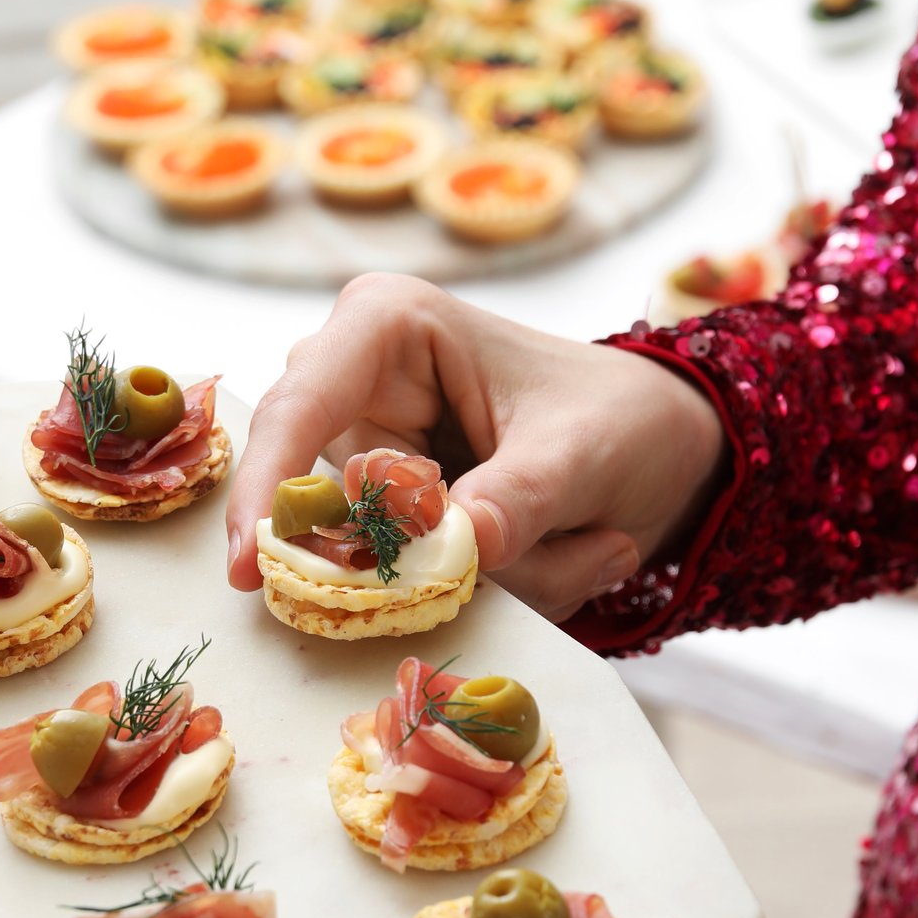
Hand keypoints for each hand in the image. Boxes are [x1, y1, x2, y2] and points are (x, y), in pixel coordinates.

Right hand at [223, 273, 724, 620]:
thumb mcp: (583, 452)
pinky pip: (413, 583)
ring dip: (488, 578)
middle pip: (331, 503)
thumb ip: (516, 498)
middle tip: (537, 552)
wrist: (665, 449)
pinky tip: (568, 549)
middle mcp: (356, 385)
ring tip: (582, 540)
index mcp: (386, 327)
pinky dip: (496, 590)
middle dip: (429, 558)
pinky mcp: (395, 517)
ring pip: (379, 559)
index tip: (252, 570)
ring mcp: (371, 455)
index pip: (299, 410)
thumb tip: (454, 549)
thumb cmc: (622, 417)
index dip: (269, 492)